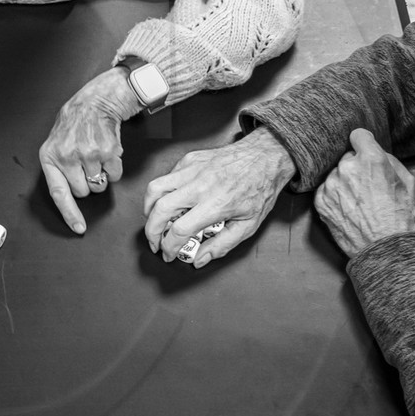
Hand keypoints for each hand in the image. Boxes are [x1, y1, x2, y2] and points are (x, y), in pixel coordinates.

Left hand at [40, 69, 141, 233]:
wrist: (95, 101)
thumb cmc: (74, 124)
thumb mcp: (55, 143)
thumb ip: (57, 168)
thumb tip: (67, 198)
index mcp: (50, 156)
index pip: (58, 193)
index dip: (69, 213)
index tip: (78, 228)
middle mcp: (68, 156)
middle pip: (83, 192)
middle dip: (87, 184)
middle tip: (86, 164)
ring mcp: (89, 154)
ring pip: (99, 186)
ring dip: (100, 175)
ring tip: (95, 154)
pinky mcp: (108, 152)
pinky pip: (115, 176)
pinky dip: (114, 168)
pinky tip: (106, 152)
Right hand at [143, 127, 295, 266]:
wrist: (266, 156)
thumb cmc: (259, 188)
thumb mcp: (248, 225)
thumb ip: (222, 245)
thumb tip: (200, 259)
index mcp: (216, 203)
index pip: (180, 229)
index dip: (169, 247)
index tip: (169, 254)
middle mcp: (201, 185)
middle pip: (160, 209)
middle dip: (151, 232)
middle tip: (155, 243)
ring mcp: (192, 169)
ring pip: (155, 188)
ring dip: (148, 209)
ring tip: (154, 222)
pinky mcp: (190, 159)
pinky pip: (167, 177)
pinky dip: (162, 192)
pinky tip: (171, 201)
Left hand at [313, 128, 414, 256]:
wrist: (384, 248)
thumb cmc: (400, 216)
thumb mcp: (409, 181)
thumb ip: (389, 160)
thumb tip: (376, 152)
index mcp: (371, 160)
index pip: (358, 135)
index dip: (363, 143)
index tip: (363, 149)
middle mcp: (347, 168)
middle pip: (347, 157)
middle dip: (356, 166)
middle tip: (366, 184)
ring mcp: (331, 185)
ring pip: (335, 174)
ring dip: (343, 182)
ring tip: (358, 200)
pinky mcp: (320, 201)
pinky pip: (326, 190)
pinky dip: (334, 196)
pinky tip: (348, 208)